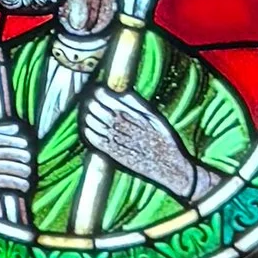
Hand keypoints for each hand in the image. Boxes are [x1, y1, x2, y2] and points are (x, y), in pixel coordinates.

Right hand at [0, 119, 32, 201]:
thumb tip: (16, 127)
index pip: (11, 139)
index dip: (20, 143)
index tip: (24, 146)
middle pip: (17, 154)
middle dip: (25, 157)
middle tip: (27, 160)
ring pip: (17, 168)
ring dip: (25, 172)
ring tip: (26, 173)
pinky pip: (12, 182)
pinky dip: (21, 184)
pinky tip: (24, 185)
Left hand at [80, 87, 202, 203]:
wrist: (170, 168)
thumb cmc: (164, 140)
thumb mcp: (156, 118)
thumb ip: (138, 104)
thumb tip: (121, 90)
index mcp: (134, 116)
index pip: (110, 99)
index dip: (100, 93)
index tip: (97, 89)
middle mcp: (125, 127)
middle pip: (100, 110)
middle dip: (92, 103)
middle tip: (88, 99)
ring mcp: (119, 141)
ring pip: (96, 124)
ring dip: (88, 116)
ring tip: (86, 112)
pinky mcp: (116, 155)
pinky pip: (97, 142)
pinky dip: (89, 134)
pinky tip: (87, 128)